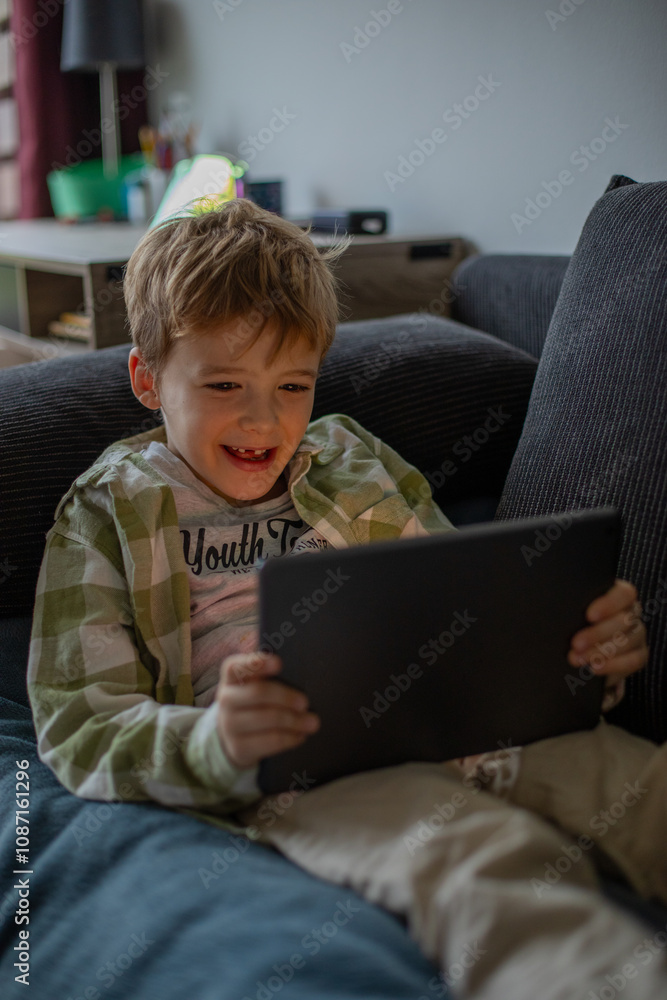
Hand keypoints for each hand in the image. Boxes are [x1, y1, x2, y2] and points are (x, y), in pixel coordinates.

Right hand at [215, 652, 319, 769]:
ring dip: (293, 721)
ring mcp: (229, 725)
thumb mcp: (255, 685)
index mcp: (232, 677)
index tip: (279, 663)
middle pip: (257, 693)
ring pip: (266, 719)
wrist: (235, 735)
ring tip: (312, 722)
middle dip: (285, 697)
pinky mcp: (239, 747)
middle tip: (305, 702)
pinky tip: (300, 735)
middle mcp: (226, 699)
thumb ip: (270, 676)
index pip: (236, 666)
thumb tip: (302, 675)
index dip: (257, 663)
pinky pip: (269, 741)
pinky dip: (289, 738)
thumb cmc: (255, 701)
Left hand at [568, 579, 647, 710]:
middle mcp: (631, 613)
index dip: (609, 604)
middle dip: (598, 634)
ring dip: (602, 651)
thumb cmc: (569, 624)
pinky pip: (634, 660)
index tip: (589, 616)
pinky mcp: (639, 654)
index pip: (624, 594)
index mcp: (616, 595)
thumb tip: (553, 606)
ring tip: (577, 659)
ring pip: (629, 640)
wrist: (576, 650)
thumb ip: (568, 607)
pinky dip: (614, 665)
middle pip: (625, 620)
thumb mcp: (568, 613)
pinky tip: (595, 668)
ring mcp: (637, 634)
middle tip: (575, 644)